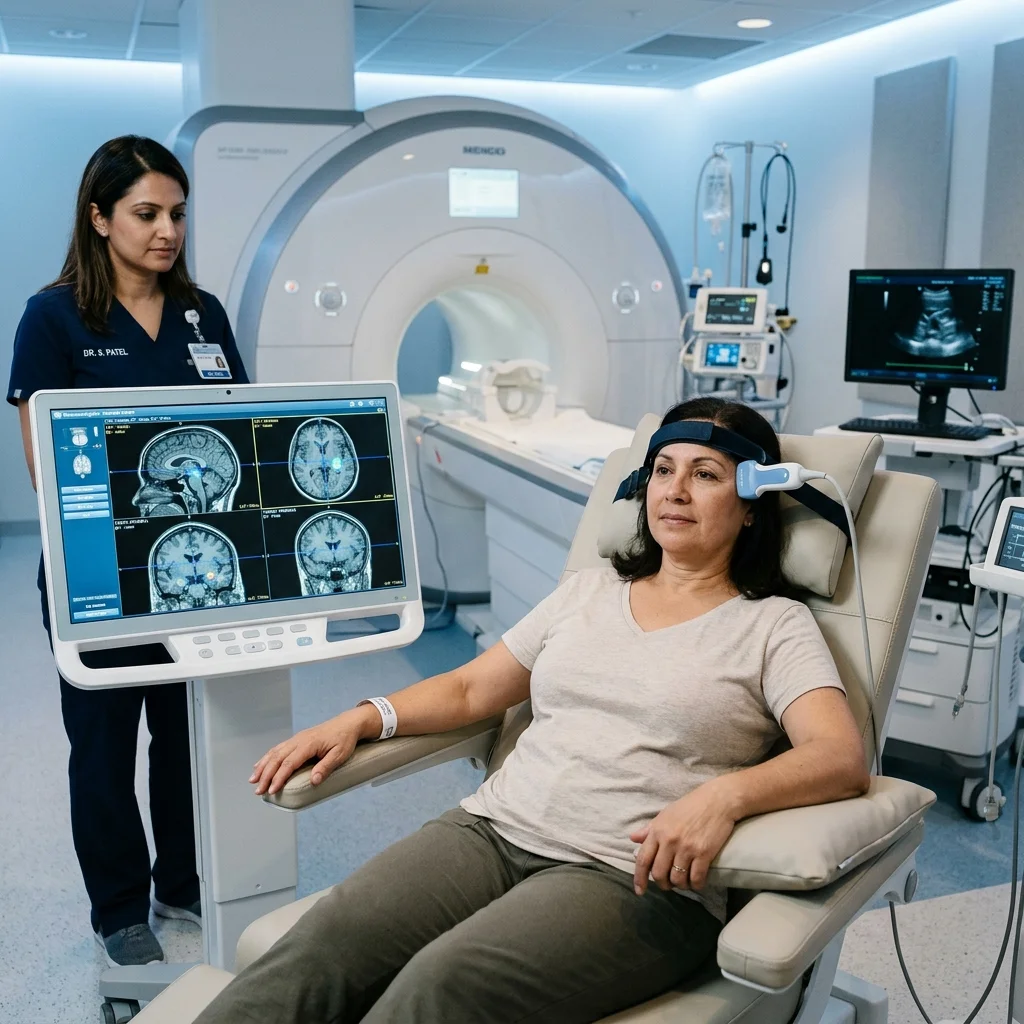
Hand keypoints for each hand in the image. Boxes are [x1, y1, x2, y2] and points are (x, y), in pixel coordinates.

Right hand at [250, 709, 369, 794]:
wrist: (348, 723)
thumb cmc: (345, 739)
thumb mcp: (340, 754)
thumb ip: (326, 767)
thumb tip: (313, 781)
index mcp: (308, 744)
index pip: (289, 763)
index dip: (279, 777)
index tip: (272, 790)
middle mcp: (299, 740)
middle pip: (277, 758)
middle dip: (266, 775)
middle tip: (258, 791)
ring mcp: (296, 739)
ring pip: (275, 753)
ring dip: (263, 766)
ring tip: (253, 780)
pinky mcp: (297, 740)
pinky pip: (278, 749)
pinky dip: (267, 758)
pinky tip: (259, 765)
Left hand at [630, 779, 737, 895]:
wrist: (718, 800)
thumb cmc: (691, 805)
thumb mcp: (666, 814)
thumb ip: (649, 829)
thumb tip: (633, 838)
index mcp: (657, 831)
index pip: (643, 859)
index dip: (639, 878)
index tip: (640, 891)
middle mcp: (669, 841)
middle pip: (659, 873)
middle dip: (662, 884)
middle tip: (668, 884)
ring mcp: (686, 848)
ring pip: (677, 878)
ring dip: (680, 885)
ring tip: (683, 882)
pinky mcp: (704, 853)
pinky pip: (696, 878)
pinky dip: (696, 885)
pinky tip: (697, 882)